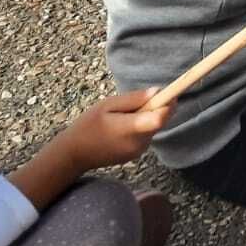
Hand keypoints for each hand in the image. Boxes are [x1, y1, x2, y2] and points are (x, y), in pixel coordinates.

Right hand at [55, 88, 171, 171]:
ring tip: (124, 115)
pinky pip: (147, 134)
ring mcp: (138, 151)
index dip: (168, 103)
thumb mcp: (107, 105)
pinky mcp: (137, 154)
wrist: (75, 154)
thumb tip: (158, 91)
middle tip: (140, 101)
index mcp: (129, 129)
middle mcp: (138, 143)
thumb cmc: (88, 125)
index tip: (170, 91)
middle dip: (158, 107)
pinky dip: (142, 126)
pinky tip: (123, 126)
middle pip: (161, 121)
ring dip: (148, 117)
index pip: (159, 118)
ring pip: (154, 127)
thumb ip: (133, 99)